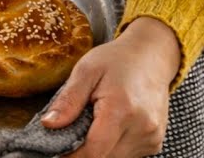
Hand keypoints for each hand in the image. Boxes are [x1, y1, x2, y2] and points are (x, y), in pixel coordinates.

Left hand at [44, 17, 179, 157]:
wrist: (151, 56)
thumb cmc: (117, 60)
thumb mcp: (86, 71)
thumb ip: (68, 100)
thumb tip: (49, 124)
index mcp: (121, 110)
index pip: (94, 151)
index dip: (71, 155)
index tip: (56, 150)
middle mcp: (142, 128)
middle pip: (104, 157)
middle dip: (83, 149)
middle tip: (73, 128)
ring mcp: (152, 137)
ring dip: (99, 148)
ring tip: (94, 121)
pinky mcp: (154, 142)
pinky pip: (127, 154)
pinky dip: (113, 146)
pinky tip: (109, 126)